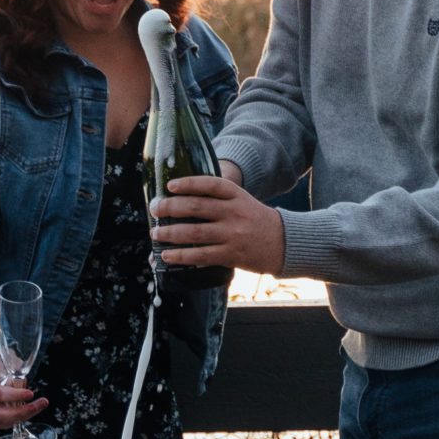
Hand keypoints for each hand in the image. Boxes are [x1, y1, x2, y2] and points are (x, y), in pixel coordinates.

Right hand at [0, 379, 46, 428]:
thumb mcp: (3, 367)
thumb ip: (12, 376)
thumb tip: (22, 384)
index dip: (14, 395)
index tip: (30, 394)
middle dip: (20, 412)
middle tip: (36, 405)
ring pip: (4, 422)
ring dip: (24, 416)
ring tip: (39, 406)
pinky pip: (7, 424)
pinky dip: (21, 418)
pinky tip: (31, 410)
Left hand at [152, 172, 285, 275]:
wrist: (284, 243)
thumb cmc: (255, 220)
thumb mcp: (242, 201)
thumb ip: (218, 199)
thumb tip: (180, 199)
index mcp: (237, 195)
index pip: (210, 184)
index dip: (188, 183)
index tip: (170, 185)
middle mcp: (234, 212)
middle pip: (197, 207)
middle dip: (171, 207)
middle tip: (155, 209)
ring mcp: (233, 235)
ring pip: (195, 232)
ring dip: (170, 233)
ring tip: (156, 234)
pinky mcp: (231, 255)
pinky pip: (200, 255)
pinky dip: (181, 256)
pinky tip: (167, 255)